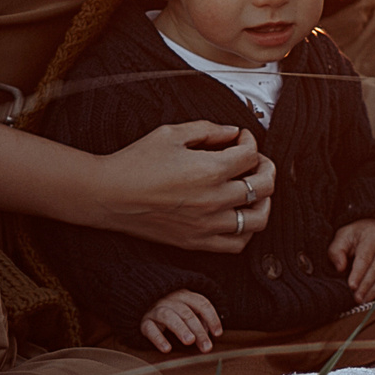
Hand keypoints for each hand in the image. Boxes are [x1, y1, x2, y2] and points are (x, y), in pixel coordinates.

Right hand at [96, 122, 276, 251]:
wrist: (109, 195)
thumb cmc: (135, 163)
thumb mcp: (171, 134)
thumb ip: (207, 130)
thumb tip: (232, 132)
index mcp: (209, 170)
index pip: (250, 155)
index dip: (251, 141)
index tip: (242, 137)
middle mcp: (214, 200)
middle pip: (263, 186)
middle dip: (266, 167)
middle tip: (257, 161)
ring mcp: (207, 225)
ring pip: (258, 218)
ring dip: (264, 202)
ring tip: (255, 191)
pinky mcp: (197, 243)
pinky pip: (237, 244)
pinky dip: (246, 230)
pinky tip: (239, 216)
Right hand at [140, 289, 223, 353]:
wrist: (139, 302)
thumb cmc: (169, 310)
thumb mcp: (185, 310)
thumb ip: (198, 319)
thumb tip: (208, 333)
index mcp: (183, 295)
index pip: (201, 303)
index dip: (212, 318)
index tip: (218, 334)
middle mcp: (170, 300)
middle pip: (187, 313)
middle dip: (198, 330)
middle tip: (206, 347)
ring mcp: (155, 309)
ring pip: (169, 316)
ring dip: (180, 328)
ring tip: (189, 341)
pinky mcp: (143, 320)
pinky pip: (150, 328)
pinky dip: (159, 338)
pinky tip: (167, 348)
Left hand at [328, 219, 374, 304]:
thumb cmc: (359, 236)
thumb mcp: (344, 237)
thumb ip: (337, 251)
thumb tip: (340, 267)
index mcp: (372, 237)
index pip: (365, 258)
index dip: (358, 273)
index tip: (351, 286)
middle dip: (366, 286)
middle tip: (357, 298)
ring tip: (365, 301)